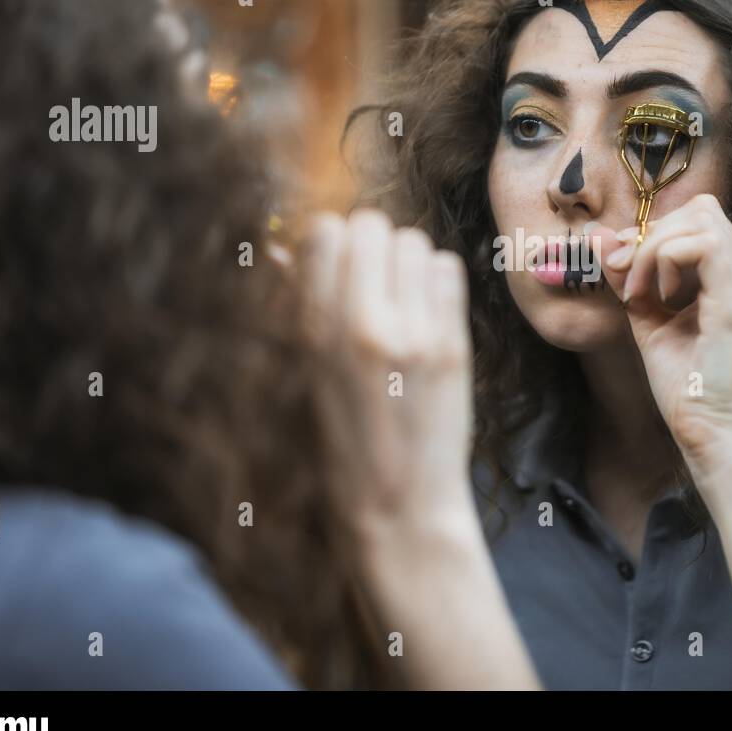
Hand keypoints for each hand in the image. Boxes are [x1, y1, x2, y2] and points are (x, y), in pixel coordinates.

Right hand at [304, 208, 474, 541]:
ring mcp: (412, 333)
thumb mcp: (303, 374)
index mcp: (312, 332)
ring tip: (403, 300)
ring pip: (414, 241)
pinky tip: (429, 313)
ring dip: (408, 262)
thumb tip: (279, 248)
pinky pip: (448, 268)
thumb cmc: (344, 442)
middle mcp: (361, 325)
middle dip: (372, 245)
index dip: (334, 242)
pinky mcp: (452, 344)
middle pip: (371, 225)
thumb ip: (294, 307)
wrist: (398, 505)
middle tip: (376, 282)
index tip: (341, 266)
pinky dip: (438, 282)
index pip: (323, 231)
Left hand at [593, 193, 731, 470]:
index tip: (623, 269)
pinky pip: (701, 246)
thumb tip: (598, 237)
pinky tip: (654, 298)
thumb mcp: (648, 320)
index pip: (701, 217)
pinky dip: (663, 260)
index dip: (655, 230)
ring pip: (701, 220)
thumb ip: (629, 277)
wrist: (711, 436)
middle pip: (701, 210)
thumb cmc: (686, 389)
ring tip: (639, 292)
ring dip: (654, 247)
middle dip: (650, 234)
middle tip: (626, 278)